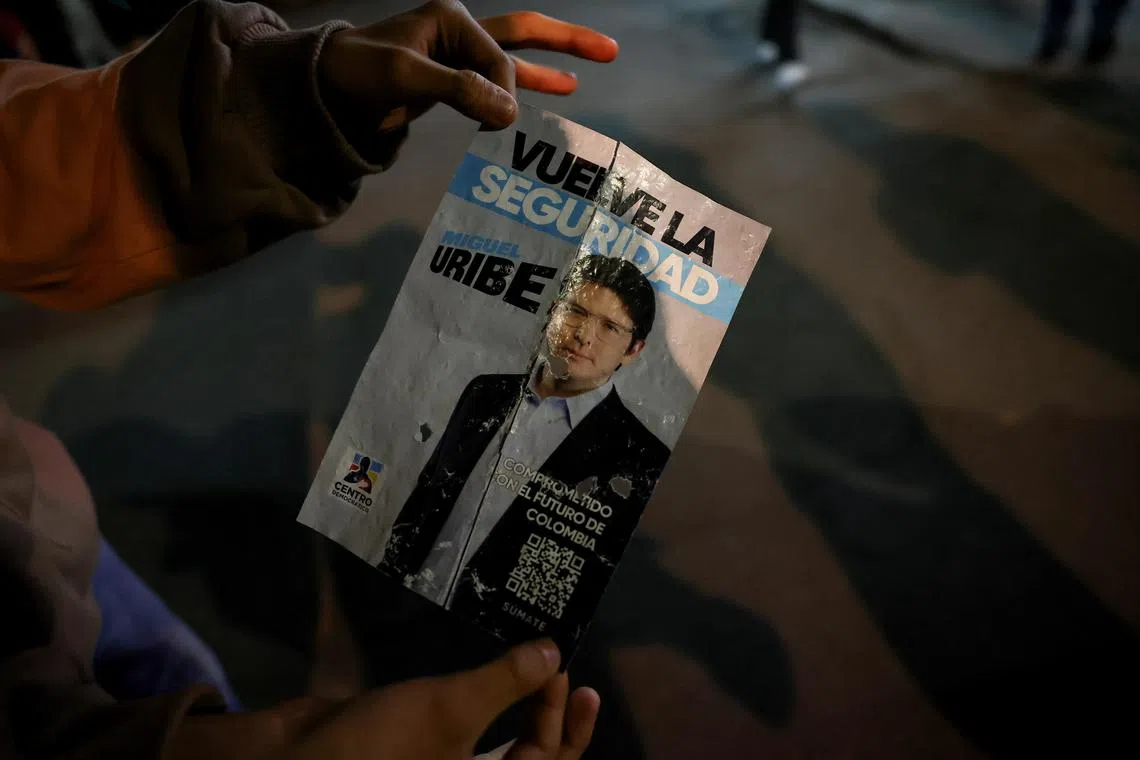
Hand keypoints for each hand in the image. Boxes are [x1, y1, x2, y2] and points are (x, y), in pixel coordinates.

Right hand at [273, 639, 598, 759]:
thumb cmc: (382, 747)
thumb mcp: (452, 709)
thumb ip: (507, 681)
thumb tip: (554, 653)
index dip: (565, 722)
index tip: (568, 675)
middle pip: (531, 756)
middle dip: (549, 712)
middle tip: (557, 663)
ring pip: (500, 742)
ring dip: (519, 705)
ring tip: (535, 660)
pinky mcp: (420, 748)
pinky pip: (467, 728)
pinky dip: (483, 701)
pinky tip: (487, 668)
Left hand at [319, 0, 617, 139]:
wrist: (324, 93)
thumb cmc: (357, 74)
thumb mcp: (405, 77)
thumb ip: (459, 91)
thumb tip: (511, 115)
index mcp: (451, 19)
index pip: (500, 57)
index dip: (508, 92)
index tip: (502, 125)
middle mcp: (459, 32)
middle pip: (524, 34)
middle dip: (567, 42)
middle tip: (610, 51)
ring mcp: (456, 57)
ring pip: (514, 60)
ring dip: (548, 70)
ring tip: (586, 76)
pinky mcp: (451, 83)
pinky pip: (495, 87)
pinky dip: (519, 94)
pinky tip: (548, 96)